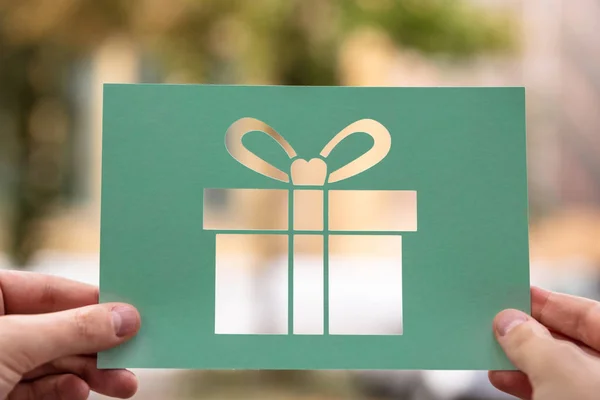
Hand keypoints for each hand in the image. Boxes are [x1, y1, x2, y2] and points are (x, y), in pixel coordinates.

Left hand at [0, 270, 140, 398]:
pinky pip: (38, 388)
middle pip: (57, 328)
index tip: (128, 312)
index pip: (48, 290)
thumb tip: (123, 318)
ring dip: (90, 373)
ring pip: (53, 362)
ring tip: (121, 382)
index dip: (91, 300)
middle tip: (132, 349)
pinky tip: (80, 390)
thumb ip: (71, 329)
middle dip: (97, 345)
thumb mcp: (14, 343)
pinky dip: (63, 389)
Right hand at [489, 286, 599, 398]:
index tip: (520, 295)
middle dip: (531, 332)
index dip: (552, 302)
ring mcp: (598, 393)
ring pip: (561, 369)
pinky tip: (505, 379)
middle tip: (501, 323)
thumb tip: (507, 322)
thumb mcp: (558, 371)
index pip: (588, 313)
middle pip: (572, 340)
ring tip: (494, 352)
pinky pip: (556, 392)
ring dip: (523, 360)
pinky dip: (530, 384)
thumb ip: (530, 341)